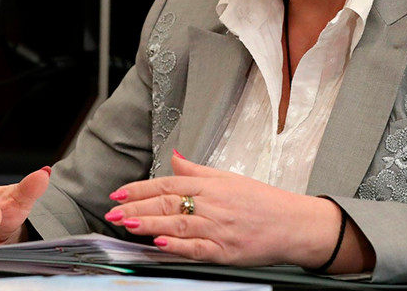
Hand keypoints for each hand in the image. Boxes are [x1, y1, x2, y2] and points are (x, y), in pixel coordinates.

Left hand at [103, 152, 343, 268]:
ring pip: (177, 223)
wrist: (293, 223)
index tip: (120, 191)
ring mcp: (218, 228)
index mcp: (212, 186)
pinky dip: (176, 246)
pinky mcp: (225, 251)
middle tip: (113, 210)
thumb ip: (198, 170)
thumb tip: (175, 157)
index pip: (169, 183)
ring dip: (148, 224)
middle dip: (136, 207)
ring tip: (126, 224)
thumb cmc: (264, 202)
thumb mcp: (230, 178)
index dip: (142, 188)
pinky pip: (196, 248)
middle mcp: (212, 204)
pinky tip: (159, 243)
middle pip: (167, 203)